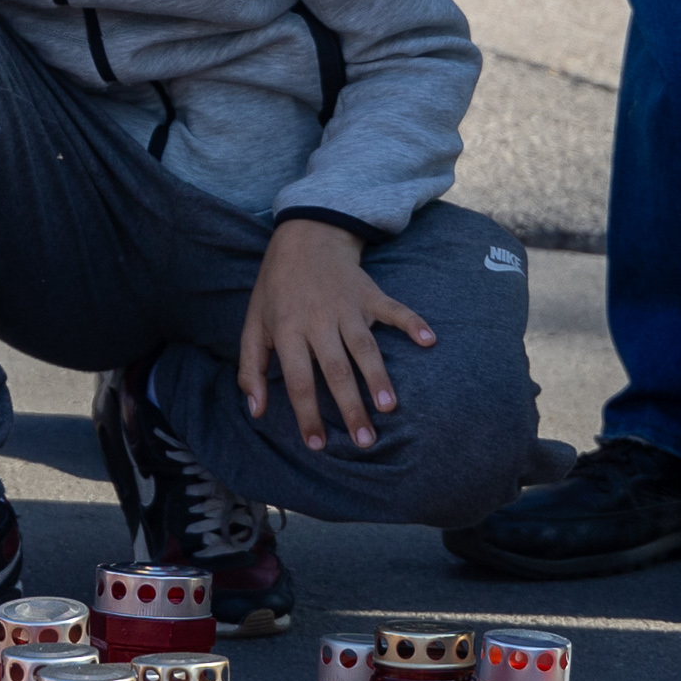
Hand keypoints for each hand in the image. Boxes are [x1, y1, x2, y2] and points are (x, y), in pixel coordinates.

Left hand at [237, 218, 435, 454]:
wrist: (304, 237)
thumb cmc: (276, 288)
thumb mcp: (254, 324)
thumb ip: (251, 368)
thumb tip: (256, 411)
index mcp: (288, 330)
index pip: (298, 380)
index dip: (307, 414)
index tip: (318, 444)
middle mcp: (319, 321)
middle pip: (336, 370)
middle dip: (351, 406)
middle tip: (365, 440)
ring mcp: (347, 307)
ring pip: (365, 347)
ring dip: (378, 376)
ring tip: (390, 406)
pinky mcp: (369, 294)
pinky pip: (393, 310)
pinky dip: (412, 323)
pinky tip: (429, 340)